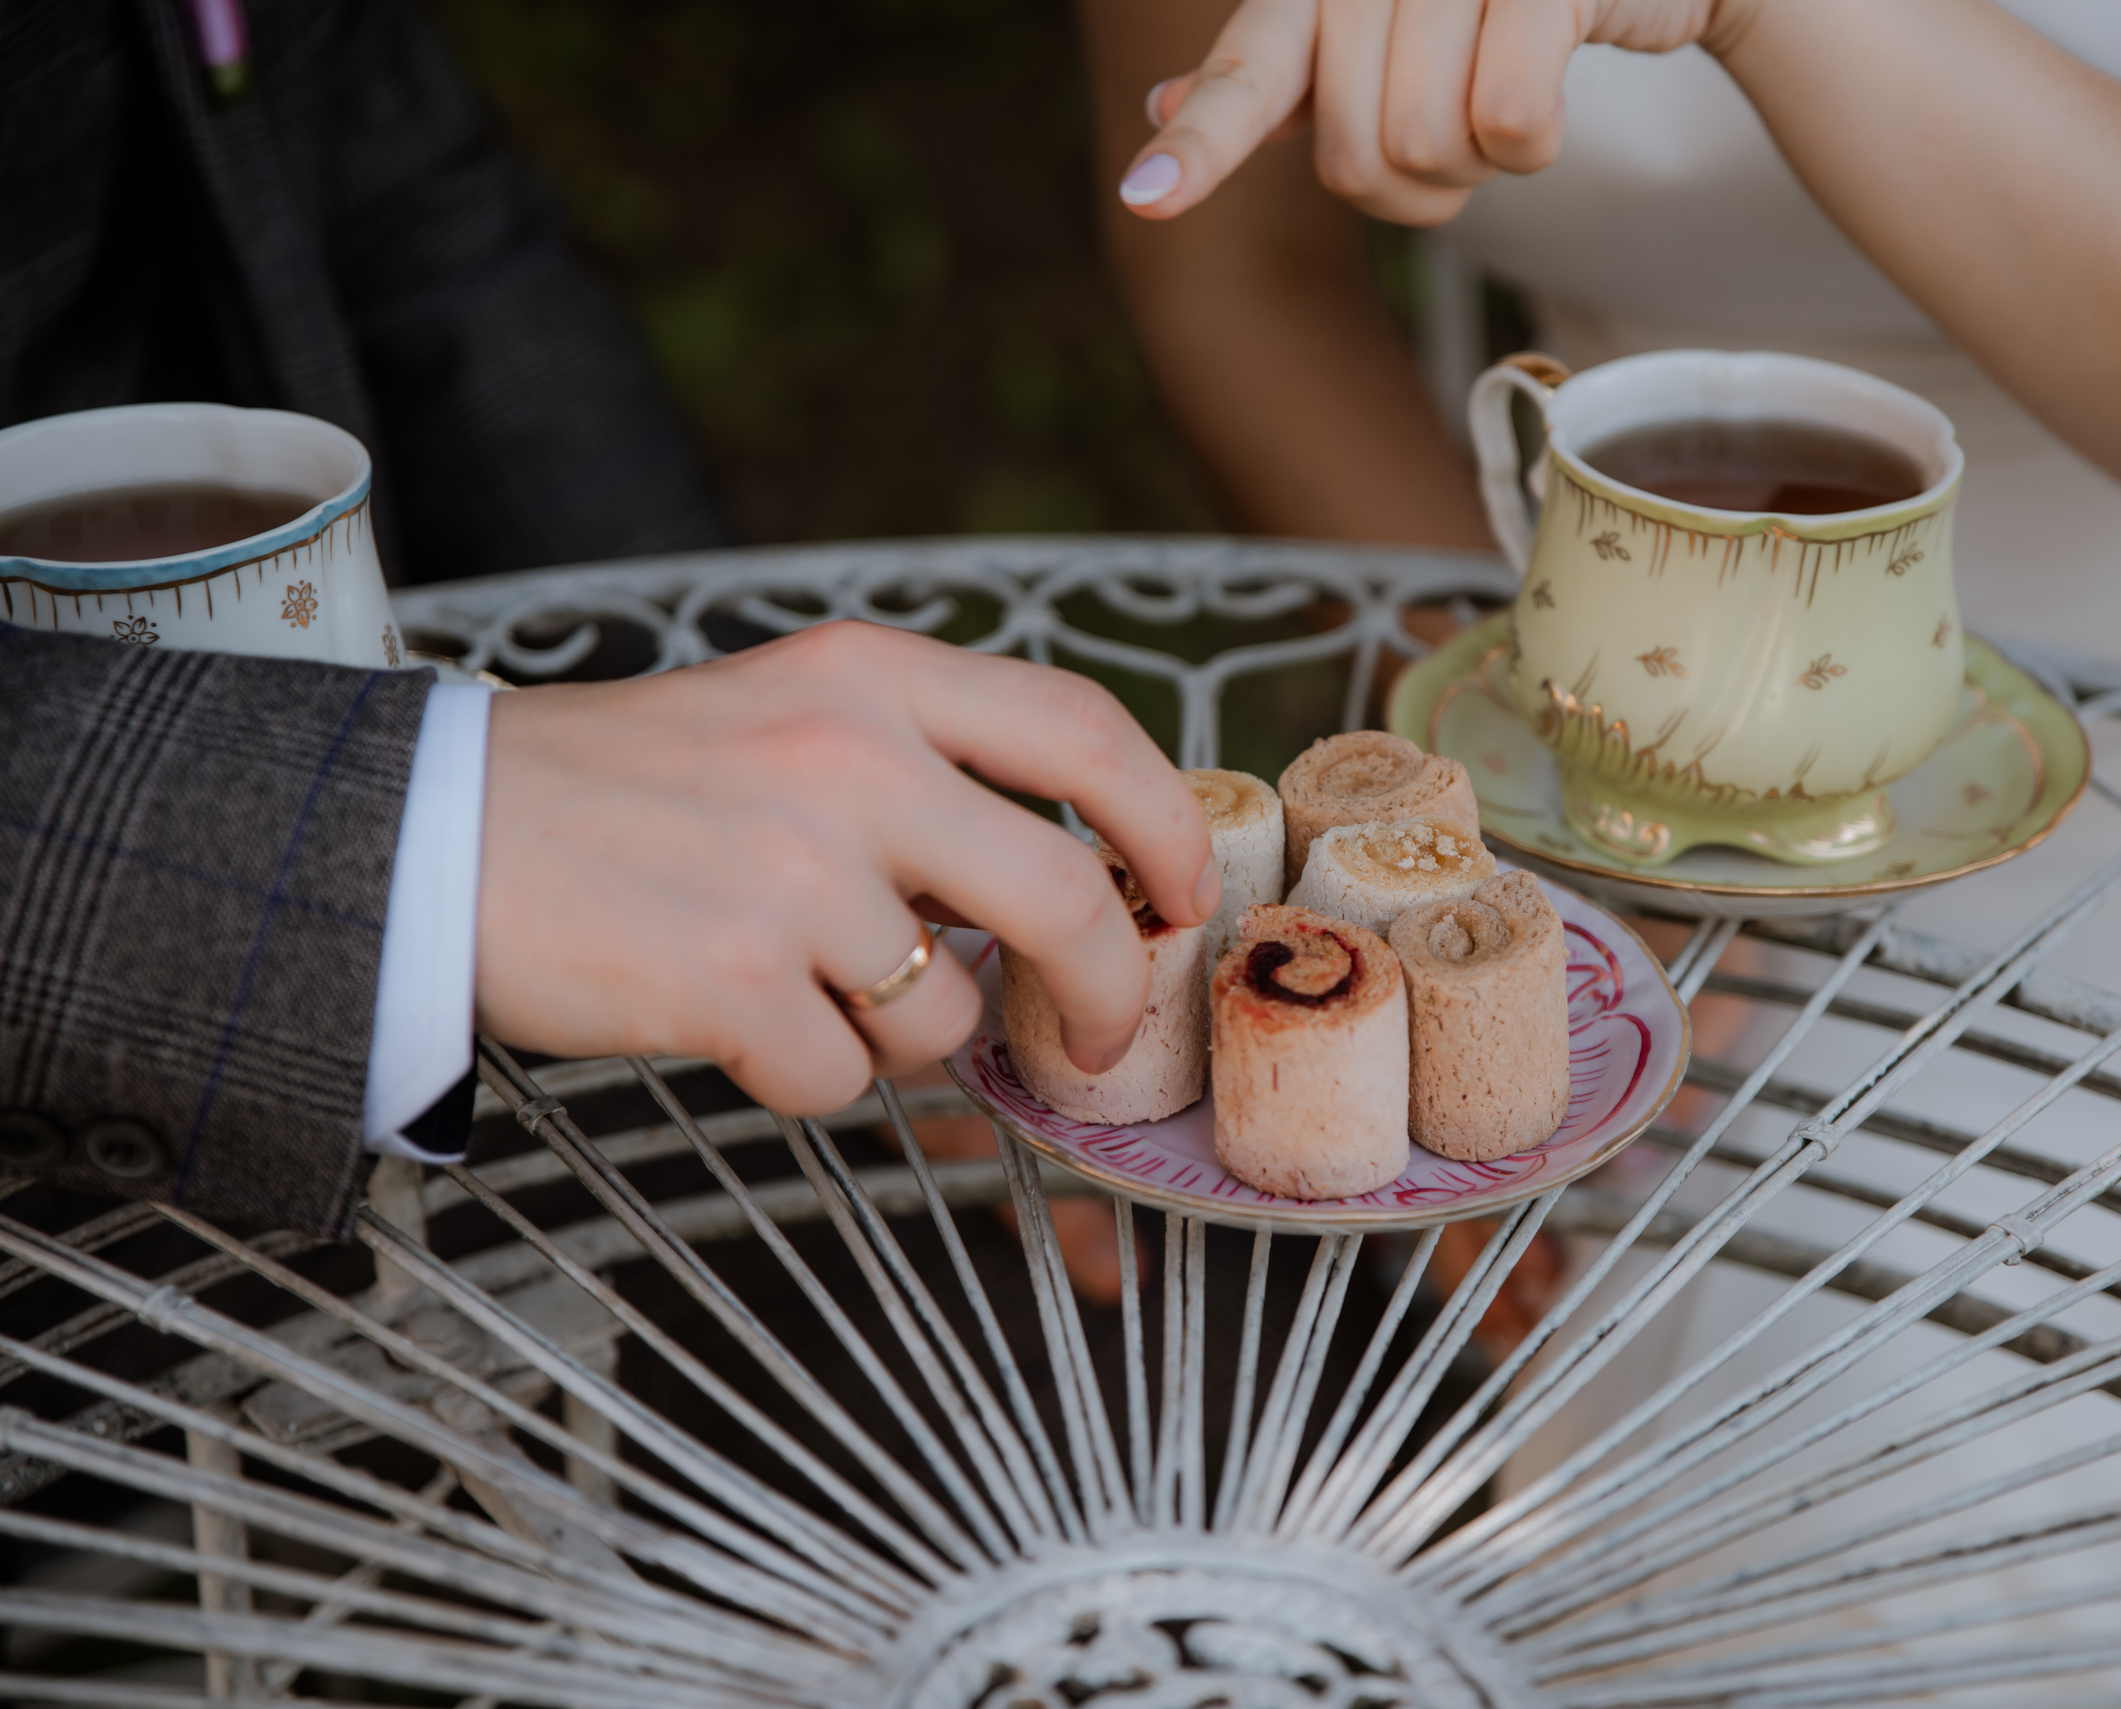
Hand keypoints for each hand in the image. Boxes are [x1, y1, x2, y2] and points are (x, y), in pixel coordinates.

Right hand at [474, 621, 1217, 1114]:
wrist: (427, 832)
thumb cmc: (618, 789)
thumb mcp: (781, 713)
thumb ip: (919, 768)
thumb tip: (1062, 884)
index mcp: (870, 677)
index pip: (1084, 730)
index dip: (1166, 822)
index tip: (1182, 893)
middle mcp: (850, 759)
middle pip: (1066, 897)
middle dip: (1108, 987)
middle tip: (1103, 1031)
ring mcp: (792, 870)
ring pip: (947, 1013)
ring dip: (896, 1031)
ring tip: (791, 982)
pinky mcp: (730, 978)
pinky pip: (841, 1076)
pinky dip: (802, 1074)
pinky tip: (727, 1020)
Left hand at [1117, 0, 1734, 224]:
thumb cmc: (1495, 9)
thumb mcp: (1381, 36)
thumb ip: (1288, 72)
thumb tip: (1161, 107)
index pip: (1250, 67)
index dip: (1205, 142)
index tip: (1146, 199)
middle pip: (1355, 157)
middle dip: (1415, 183)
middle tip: (1459, 135)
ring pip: (1429, 147)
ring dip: (1480, 165)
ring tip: (1507, 98)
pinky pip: (1510, 124)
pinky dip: (1535, 145)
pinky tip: (1550, 90)